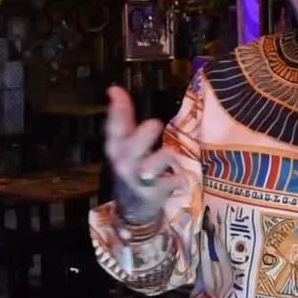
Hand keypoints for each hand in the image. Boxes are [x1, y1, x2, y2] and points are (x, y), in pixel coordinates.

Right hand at [105, 86, 183, 223]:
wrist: (134, 208)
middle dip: (143, 136)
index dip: (117, 110)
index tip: (116, 91)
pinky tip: (183, 177)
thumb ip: (124, 120)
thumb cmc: (132, 168)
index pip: (114, 128)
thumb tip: (116, 90)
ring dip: (163, 158)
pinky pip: (171, 181)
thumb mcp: (125, 146)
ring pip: (151, 166)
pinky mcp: (155, 193)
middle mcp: (125, 163)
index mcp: (116, 148)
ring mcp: (139, 179)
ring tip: (171, 153)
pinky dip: (179, 178)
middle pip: (132, 148)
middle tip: (155, 123)